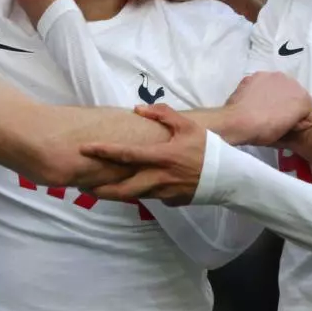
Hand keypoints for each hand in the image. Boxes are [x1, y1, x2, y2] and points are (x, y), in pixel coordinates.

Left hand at [80, 104, 205, 205]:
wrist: (229, 176)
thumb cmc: (207, 148)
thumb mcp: (188, 126)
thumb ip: (163, 115)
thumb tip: (138, 109)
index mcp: (162, 156)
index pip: (126, 154)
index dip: (104, 151)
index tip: (85, 149)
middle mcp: (160, 178)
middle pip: (123, 188)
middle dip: (101, 189)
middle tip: (82, 186)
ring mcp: (165, 193)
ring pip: (134, 196)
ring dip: (115, 194)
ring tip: (98, 190)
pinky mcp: (171, 201)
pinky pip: (152, 196)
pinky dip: (140, 192)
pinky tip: (132, 189)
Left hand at [226, 72, 311, 145]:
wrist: (236, 122)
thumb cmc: (262, 131)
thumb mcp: (285, 133)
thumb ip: (293, 120)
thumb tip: (289, 117)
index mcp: (303, 99)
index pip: (308, 111)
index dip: (299, 121)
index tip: (288, 126)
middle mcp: (292, 82)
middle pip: (295, 94)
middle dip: (288, 103)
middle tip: (275, 116)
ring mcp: (273, 76)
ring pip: (280, 86)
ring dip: (275, 94)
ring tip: (263, 108)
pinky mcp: (257, 74)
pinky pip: (264, 83)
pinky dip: (261, 89)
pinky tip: (253, 101)